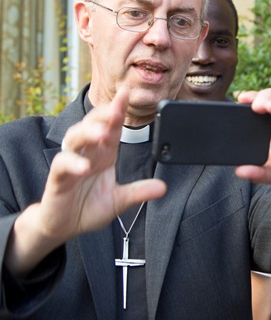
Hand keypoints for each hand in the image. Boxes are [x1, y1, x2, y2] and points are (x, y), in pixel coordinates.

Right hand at [6, 88, 166, 275]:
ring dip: (88, 133)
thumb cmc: (89, 206)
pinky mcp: (57, 178)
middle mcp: (88, 153)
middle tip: (116, 110)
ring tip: (102, 133)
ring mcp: (71, 163)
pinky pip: (62, 165)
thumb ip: (139, 191)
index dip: (118, 110)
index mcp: (104, 154)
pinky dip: (73, 163)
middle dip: (104, 115)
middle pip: (92, 125)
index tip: (127, 93)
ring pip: (75, 138)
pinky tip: (84, 167)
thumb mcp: (120, 200)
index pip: (113, 127)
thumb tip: (164, 187)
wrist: (64, 226)